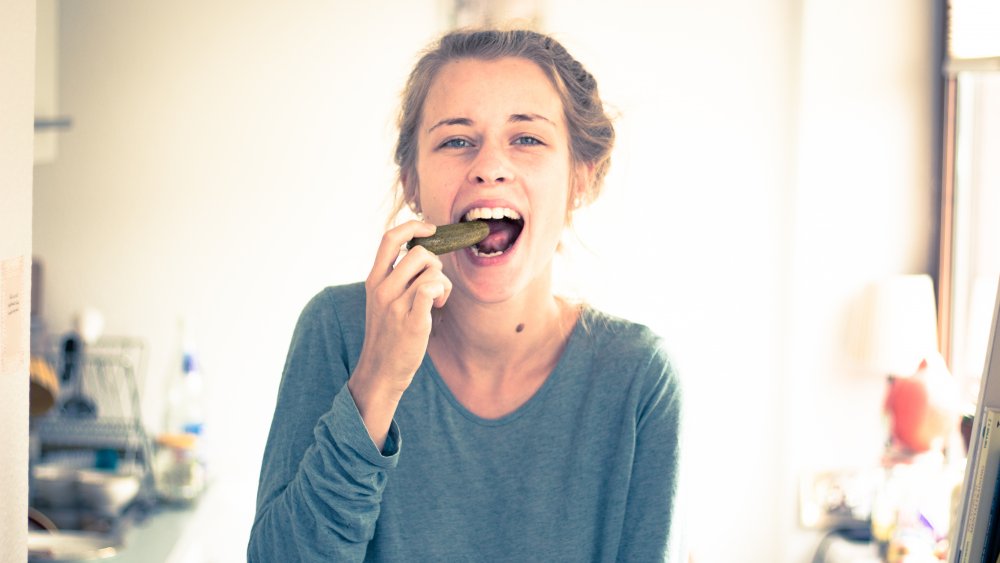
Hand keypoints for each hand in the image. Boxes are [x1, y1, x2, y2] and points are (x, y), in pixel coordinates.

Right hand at [348, 221, 451, 447]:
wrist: (380, 371)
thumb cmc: (388, 334)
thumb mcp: (381, 301)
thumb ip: (395, 277)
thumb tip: (422, 253)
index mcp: (374, 280)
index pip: (390, 238)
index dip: (413, 226)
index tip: (431, 229)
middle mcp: (382, 289)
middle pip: (419, 253)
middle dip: (436, 264)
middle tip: (434, 284)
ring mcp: (396, 305)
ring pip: (432, 272)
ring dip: (443, 283)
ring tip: (437, 301)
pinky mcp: (412, 321)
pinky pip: (431, 289)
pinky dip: (441, 292)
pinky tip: (438, 305)